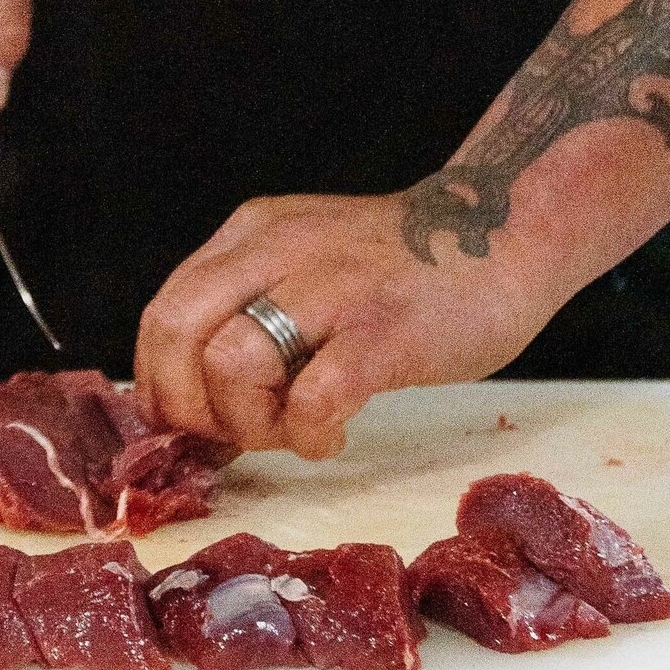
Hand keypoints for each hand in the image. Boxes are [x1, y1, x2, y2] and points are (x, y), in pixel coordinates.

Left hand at [133, 193, 559, 457]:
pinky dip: (310, 435)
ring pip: (232, 362)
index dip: (162, 385)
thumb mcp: (305, 266)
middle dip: (189, 406)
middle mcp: (278, 250)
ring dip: (249, 422)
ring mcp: (332, 288)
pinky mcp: (384, 332)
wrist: (507, 233)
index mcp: (252, 234)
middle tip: (233, 436)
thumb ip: (251, 313)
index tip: (194, 424)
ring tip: (293, 429)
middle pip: (176, 333)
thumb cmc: (403, 270)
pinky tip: (335, 434)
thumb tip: (196, 409)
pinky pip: (314, 398)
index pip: (163, 312)